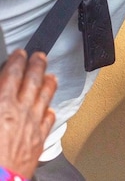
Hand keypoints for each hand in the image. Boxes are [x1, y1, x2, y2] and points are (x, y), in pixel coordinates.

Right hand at [0, 49, 57, 178]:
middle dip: (37, 65)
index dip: (17, 61)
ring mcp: (33, 124)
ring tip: (51, 75)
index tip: (21, 53)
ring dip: (48, 83)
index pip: (12, 75)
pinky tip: (50, 108)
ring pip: (45, 97)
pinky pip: (48, 119)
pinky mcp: (38, 139)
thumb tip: (2, 88)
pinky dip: (49, 110)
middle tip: (40, 56)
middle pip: (33, 81)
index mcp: (2, 104)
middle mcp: (21, 111)